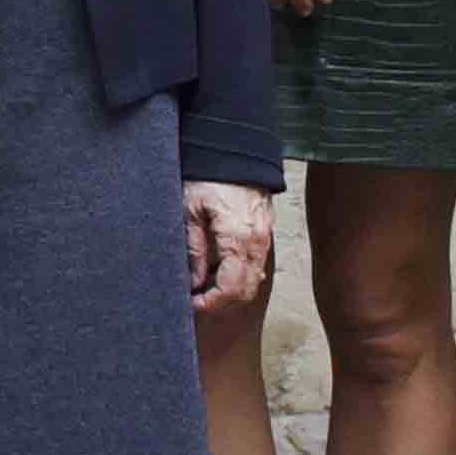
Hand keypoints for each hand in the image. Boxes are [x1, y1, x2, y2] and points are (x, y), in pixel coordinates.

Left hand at [185, 180, 276, 318]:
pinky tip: (215, 268)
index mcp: (240, 239)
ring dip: (230, 289)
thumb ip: (194, 250)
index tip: (192, 304)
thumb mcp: (190, 211)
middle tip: (196, 299)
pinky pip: (254, 264)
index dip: (211, 303)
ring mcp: (265, 238)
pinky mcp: (264, 233)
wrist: (235, 150)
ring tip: (202, 284)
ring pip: (253, 280)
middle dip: (221, 302)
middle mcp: (258, 243)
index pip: (232, 289)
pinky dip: (237, 274)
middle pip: (246, 291)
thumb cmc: (209, 175)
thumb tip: (194, 282)